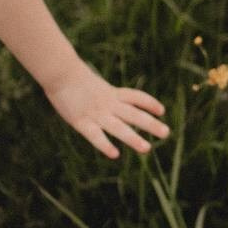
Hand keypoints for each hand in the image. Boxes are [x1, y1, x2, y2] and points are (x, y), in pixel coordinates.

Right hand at [44, 62, 169, 158]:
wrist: (60, 72)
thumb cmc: (74, 78)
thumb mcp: (95, 85)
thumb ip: (104, 95)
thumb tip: (110, 103)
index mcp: (112, 93)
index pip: (137, 97)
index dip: (150, 103)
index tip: (162, 110)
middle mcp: (109, 104)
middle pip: (134, 114)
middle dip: (151, 124)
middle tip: (166, 133)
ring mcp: (96, 113)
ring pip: (119, 128)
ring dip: (134, 139)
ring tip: (147, 148)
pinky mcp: (81, 122)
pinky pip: (95, 136)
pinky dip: (105, 145)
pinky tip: (114, 154)